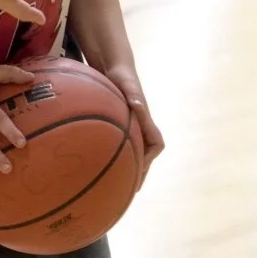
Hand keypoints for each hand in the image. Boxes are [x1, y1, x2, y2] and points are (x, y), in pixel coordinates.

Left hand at [103, 66, 164, 187]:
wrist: (115, 67)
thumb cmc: (123, 77)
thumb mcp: (128, 86)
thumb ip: (133, 96)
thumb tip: (137, 105)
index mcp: (146, 120)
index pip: (156, 144)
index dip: (150, 159)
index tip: (139, 169)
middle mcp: (141, 126)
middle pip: (146, 153)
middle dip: (140, 171)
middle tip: (131, 189)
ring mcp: (131, 127)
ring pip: (135, 151)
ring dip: (130, 167)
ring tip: (118, 185)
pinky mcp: (121, 126)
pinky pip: (121, 145)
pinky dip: (116, 157)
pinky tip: (100, 166)